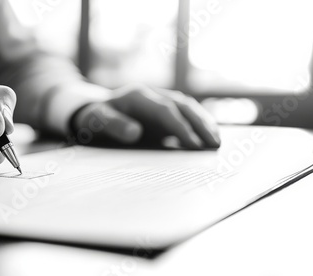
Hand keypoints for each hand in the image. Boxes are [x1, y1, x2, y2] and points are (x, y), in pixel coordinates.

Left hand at [71, 84, 219, 148]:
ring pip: (188, 108)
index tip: (193, 144)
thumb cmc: (95, 118)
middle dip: (200, 124)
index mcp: (137, 95)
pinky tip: (209, 139)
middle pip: (183, 105)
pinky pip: (186, 116)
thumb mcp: (97, 120)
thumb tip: (135, 132)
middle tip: (214, 144)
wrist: (95, 111)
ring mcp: (160, 101)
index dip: (180, 126)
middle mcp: (153, 95)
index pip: (165, 110)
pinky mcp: (165, 112)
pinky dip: (199, 125)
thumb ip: (113, 125)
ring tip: (217, 142)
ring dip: (204, 123)